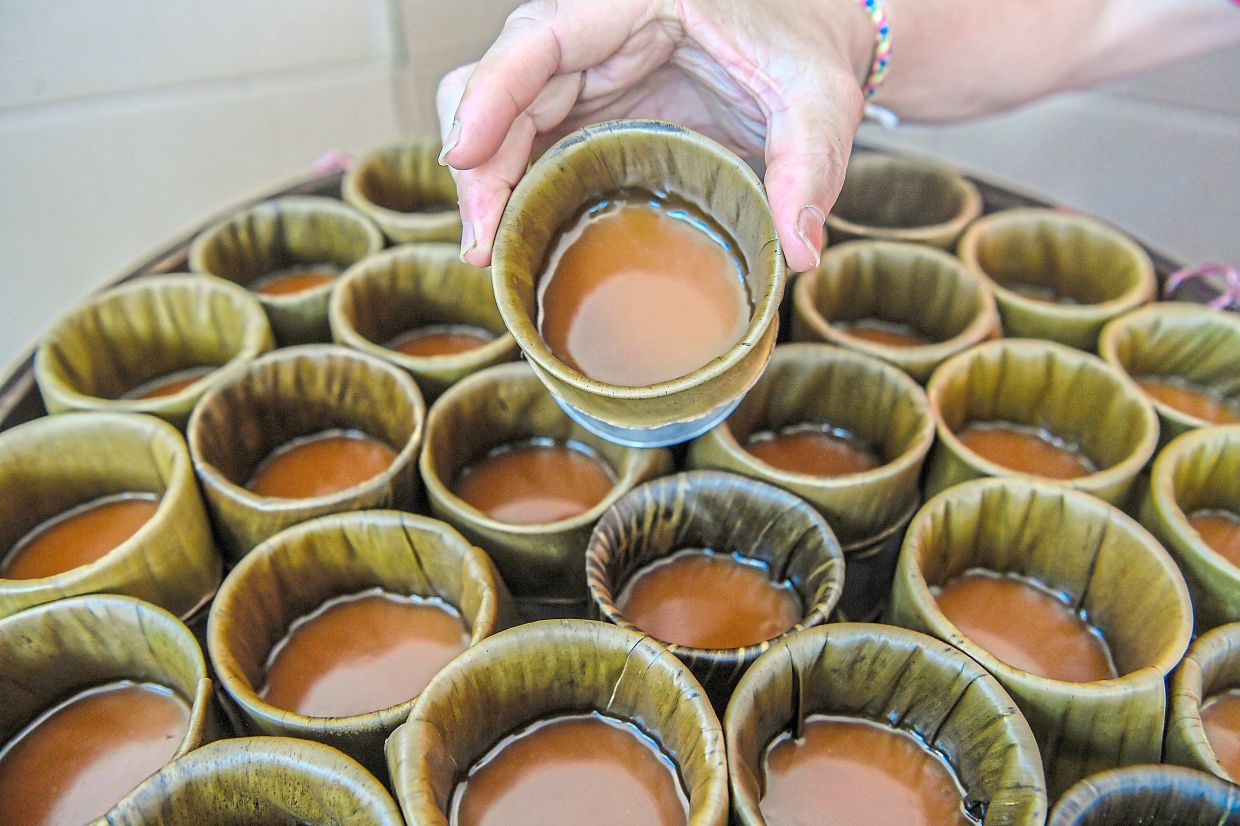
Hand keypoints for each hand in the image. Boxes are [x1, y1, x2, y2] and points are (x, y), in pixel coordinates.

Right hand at [436, 0, 873, 271]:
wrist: (810, 39)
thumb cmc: (807, 51)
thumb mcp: (821, 104)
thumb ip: (810, 168)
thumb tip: (799, 251)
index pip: (541, 36)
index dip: (491, 93)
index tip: (464, 155)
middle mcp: (598, 25)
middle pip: (501, 81)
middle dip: (478, 161)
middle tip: (481, 241)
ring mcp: (588, 67)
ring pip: (502, 111)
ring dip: (484, 180)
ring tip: (487, 249)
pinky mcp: (590, 104)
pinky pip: (529, 137)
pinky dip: (511, 184)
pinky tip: (512, 234)